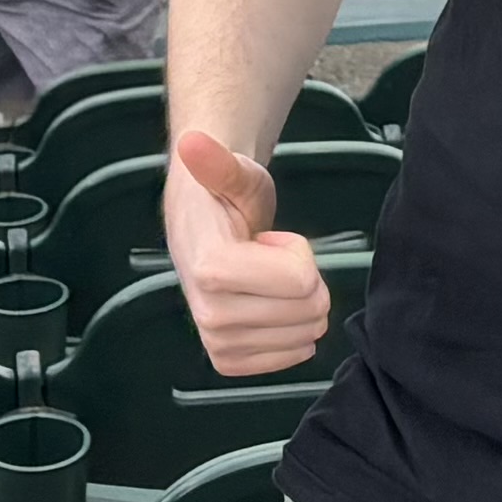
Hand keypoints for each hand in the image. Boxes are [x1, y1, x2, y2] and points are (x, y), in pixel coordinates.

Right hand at [165, 132, 330, 375]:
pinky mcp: (228, 360)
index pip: (300, 280)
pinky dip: (293, 332)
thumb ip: (218, 161)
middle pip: (309, 309)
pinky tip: (268, 306)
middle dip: (304, 278)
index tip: (269, 239)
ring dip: (298, 303)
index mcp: (210, 269)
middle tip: (270, 259)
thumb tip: (192, 141)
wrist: (203, 228)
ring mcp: (217, 342)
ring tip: (265, 278)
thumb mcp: (234, 173)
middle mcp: (209, 314)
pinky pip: (291, 357)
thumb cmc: (225, 196)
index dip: (298, 253)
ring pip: (306, 335)